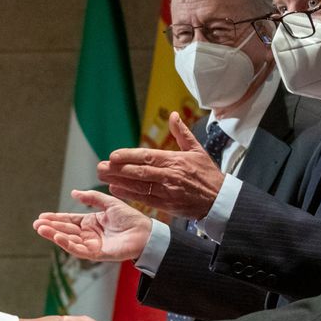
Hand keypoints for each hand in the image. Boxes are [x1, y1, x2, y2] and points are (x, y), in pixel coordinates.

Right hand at [33, 189, 152, 262]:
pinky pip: (79, 250)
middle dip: (50, 228)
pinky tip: (57, 238)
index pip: (69, 221)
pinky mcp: (98, 254)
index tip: (41, 217)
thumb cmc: (130, 218)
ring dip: (54, 235)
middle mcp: (89, 235)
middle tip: (36, 224)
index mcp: (91, 223)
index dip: (55, 219)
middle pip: (66, 231)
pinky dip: (67, 244)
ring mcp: (92, 245)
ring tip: (41, 229)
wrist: (146, 232)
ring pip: (69, 241)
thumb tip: (73, 193)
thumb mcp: (109, 203)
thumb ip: (92, 198)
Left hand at [96, 113, 225, 219]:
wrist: (220, 200)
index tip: (113, 155)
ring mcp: (168, 191)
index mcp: (176, 160)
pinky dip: (129, 195)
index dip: (128, 156)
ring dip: (119, 182)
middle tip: (100, 167)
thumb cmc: (208, 175)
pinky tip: (116, 190)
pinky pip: (145, 200)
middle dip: (118, 169)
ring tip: (103, 177)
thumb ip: (182, 133)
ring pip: (139, 186)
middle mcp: (170, 176)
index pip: (147, 156)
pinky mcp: (168, 205)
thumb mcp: (198, 150)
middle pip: (139, 172)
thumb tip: (173, 115)